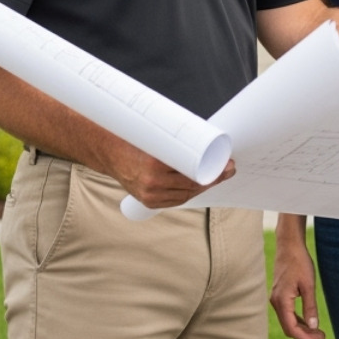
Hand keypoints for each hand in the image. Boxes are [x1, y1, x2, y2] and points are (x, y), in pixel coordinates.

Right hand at [115, 148, 234, 209]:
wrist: (109, 153)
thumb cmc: (134, 139)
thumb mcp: (157, 135)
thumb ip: (178, 141)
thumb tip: (206, 138)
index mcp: (154, 165)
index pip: (194, 175)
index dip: (214, 172)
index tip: (228, 165)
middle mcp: (152, 183)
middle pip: (193, 186)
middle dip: (214, 178)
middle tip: (228, 168)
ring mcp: (150, 195)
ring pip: (186, 195)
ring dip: (203, 186)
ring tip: (216, 175)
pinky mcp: (149, 202)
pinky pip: (176, 200)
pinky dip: (189, 193)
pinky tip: (200, 186)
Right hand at [270, 220, 324, 338]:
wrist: (289, 246)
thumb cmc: (299, 263)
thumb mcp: (309, 285)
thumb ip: (310, 307)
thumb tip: (313, 327)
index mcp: (282, 300)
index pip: (291, 328)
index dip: (304, 338)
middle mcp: (276, 302)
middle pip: (288, 327)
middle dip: (305, 335)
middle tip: (321, 338)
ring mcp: (276, 298)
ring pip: (287, 321)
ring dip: (302, 328)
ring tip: (318, 332)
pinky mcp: (279, 295)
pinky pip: (287, 313)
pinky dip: (297, 319)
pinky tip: (309, 321)